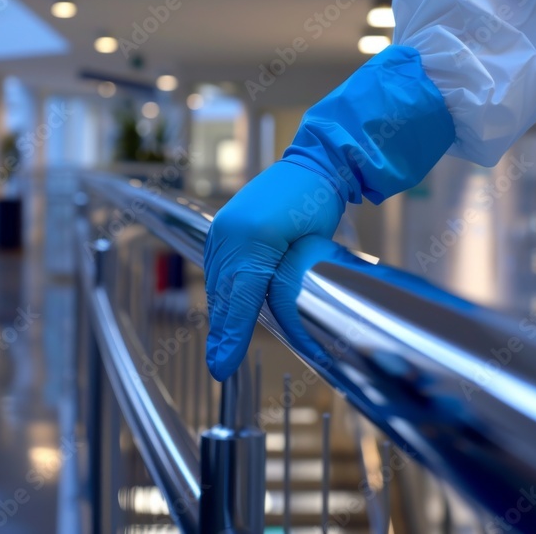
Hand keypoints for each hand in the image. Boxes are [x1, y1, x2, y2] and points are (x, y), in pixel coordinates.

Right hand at [204, 161, 343, 380]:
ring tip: (222, 348)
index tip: (222, 369)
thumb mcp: (307, 248)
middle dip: (223, 333)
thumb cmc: (316, 203)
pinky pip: (220, 271)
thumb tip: (268, 319)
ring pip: (219, 287)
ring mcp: (222, 232)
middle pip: (223, 298)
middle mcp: (227, 237)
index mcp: (249, 241)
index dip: (230, 338)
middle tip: (220, 368)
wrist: (315, 166)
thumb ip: (284, 282)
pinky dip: (225, 294)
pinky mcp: (223, 230)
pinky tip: (228, 312)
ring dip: (222, 316)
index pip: (238, 301)